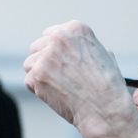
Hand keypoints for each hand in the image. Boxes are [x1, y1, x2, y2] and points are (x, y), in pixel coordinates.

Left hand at [23, 21, 137, 137]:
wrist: (105, 108)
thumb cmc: (108, 85)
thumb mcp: (102, 53)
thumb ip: (83, 46)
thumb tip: (72, 49)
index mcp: (75, 29)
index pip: (51, 34)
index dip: (55, 50)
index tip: (60, 60)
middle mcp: (58, 39)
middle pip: (37, 46)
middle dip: (44, 61)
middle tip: (57, 76)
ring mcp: (46, 57)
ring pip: (30, 63)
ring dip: (39, 74)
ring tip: (59, 86)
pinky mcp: (37, 75)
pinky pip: (29, 80)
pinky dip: (39, 90)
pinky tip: (56, 94)